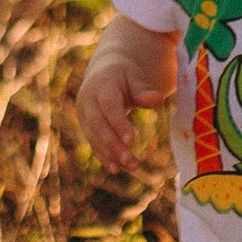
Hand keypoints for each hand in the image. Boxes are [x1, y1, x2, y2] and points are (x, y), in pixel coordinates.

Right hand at [77, 42, 157, 166]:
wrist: (103, 73)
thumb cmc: (124, 76)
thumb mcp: (135, 77)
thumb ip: (143, 90)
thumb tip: (157, 99)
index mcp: (101, 85)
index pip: (109, 106)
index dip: (119, 124)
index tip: (132, 141)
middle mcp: (88, 100)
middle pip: (99, 125)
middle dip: (113, 144)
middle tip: (131, 161)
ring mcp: (84, 115)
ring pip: (95, 137)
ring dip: (111, 154)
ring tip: (133, 166)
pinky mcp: (86, 126)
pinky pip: (94, 143)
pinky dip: (104, 156)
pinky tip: (117, 168)